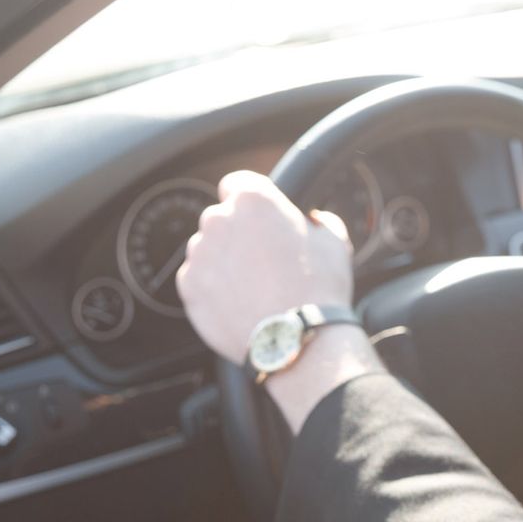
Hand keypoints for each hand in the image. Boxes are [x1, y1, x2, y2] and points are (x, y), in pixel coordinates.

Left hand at [177, 171, 355, 363]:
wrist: (295, 339)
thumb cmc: (317, 289)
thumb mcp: (334, 241)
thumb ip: (317, 220)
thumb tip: (314, 220)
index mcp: (254, 200)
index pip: (237, 182)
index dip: (250, 200)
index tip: (259, 217)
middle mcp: (219, 220)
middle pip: (221, 217)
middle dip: (237, 233)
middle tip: (262, 258)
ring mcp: (200, 253)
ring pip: (207, 248)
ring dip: (223, 260)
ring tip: (252, 286)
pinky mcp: (188, 285)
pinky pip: (197, 277)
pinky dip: (212, 286)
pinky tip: (238, 301)